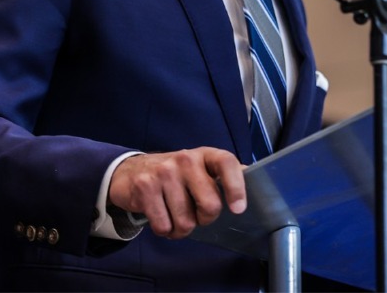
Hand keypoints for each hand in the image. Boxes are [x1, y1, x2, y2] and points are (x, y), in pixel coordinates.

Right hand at [107, 147, 246, 238]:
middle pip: (209, 204)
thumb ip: (223, 174)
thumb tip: (254, 177)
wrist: (132, 171)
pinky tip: (162, 218)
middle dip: (204, 219)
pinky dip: (165, 230)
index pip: (227, 164)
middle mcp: (185, 159)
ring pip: (185, 221)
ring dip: (182, 228)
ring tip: (176, 216)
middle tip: (196, 214)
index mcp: (204, 154)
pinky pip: (164, 226)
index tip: (238, 209)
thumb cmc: (175, 175)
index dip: (236, 187)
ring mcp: (164, 172)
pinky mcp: (145, 187)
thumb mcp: (200, 168)